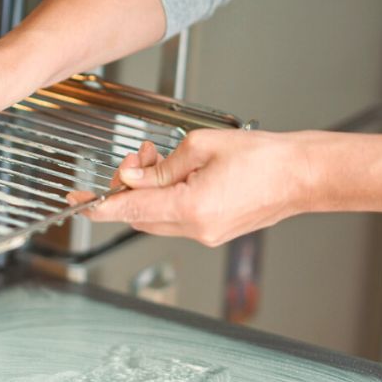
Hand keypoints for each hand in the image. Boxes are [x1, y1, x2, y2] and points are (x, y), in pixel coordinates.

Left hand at [68, 130, 315, 246]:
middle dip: (129, 186)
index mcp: (190, 208)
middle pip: (138, 214)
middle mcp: (197, 229)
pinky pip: (176, 219)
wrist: (304, 175)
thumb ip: (161, 166)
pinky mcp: (215, 232)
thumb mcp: (201, 146)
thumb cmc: (264, 157)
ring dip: (149, 191)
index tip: (77, 202)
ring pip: (156, 217)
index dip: (98, 205)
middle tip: (139, 159)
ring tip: (163, 160)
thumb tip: (133, 177)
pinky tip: (178, 175)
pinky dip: (167, 198)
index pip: (129, 209)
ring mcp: (207, 235)